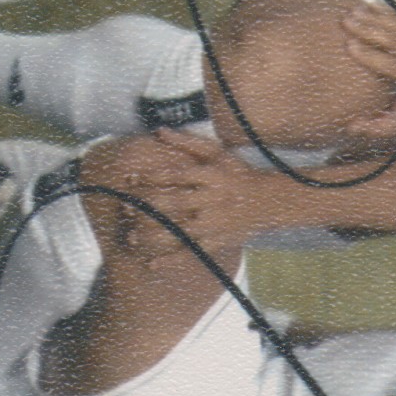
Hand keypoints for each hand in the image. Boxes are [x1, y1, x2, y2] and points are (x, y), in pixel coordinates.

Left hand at [77, 126, 247, 259]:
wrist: (270, 202)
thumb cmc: (238, 174)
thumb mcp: (217, 153)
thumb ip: (187, 143)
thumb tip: (159, 131)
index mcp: (211, 176)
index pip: (176, 176)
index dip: (151, 177)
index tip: (130, 179)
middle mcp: (211, 201)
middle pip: (174, 204)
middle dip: (147, 207)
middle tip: (125, 208)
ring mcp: (214, 224)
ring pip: (178, 232)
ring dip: (153, 236)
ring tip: (131, 237)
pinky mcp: (216, 242)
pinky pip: (191, 253)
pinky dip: (171, 261)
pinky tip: (151, 265)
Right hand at [336, 0, 395, 147]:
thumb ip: (374, 128)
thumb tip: (350, 126)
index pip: (390, 64)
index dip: (368, 55)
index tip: (348, 46)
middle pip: (393, 39)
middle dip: (367, 28)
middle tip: (345, 21)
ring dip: (374, 16)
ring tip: (353, 11)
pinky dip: (388, 10)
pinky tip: (371, 5)